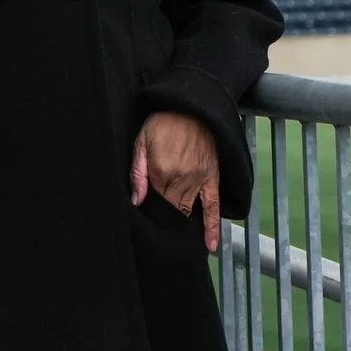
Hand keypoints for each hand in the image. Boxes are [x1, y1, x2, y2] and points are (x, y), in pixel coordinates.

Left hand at [131, 111, 221, 253]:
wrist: (192, 105)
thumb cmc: (163, 122)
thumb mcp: (141, 141)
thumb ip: (137, 173)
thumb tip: (136, 201)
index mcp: (161, 171)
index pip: (153, 202)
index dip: (149, 209)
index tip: (146, 213)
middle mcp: (181, 179)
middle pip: (169, 210)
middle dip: (163, 218)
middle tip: (158, 225)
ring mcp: (198, 180)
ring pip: (187, 211)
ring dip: (180, 225)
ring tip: (175, 238)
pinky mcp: (212, 178)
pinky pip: (214, 207)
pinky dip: (212, 228)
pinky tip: (210, 244)